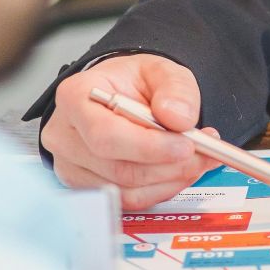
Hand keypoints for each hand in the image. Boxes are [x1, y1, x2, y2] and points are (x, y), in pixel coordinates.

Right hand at [42, 54, 220, 210]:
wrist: (120, 93)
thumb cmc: (131, 81)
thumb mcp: (159, 69)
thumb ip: (175, 88)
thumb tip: (179, 118)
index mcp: (75, 97)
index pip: (105, 134)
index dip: (148, 147)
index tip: (185, 146)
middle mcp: (65, 135)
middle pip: (116, 167)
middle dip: (168, 165)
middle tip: (204, 153)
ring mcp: (71, 165)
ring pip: (124, 189)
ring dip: (170, 179)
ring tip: (198, 159)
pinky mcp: (87, 186)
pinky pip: (127, 200)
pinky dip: (161, 189)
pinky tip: (179, 171)